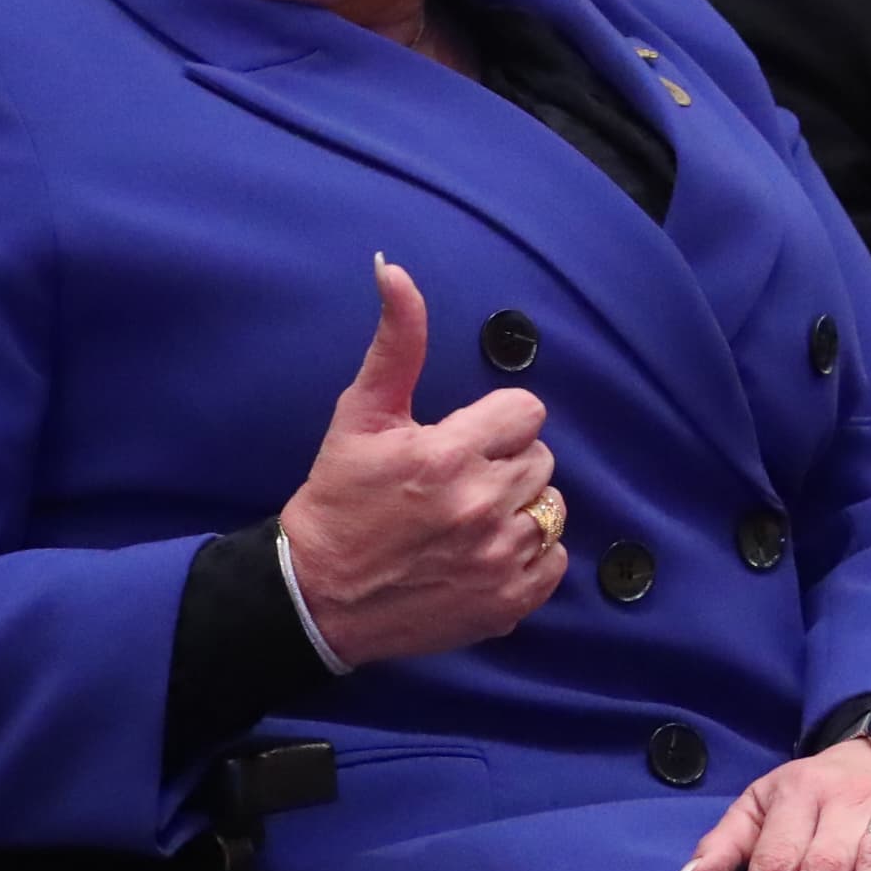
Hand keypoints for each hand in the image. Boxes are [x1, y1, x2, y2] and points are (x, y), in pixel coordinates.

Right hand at [275, 259, 566, 661]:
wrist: (316, 596)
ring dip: (521, 508)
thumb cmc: (338, 500)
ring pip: (552, 508)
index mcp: (450, 454)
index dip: (495, 423)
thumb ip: (396, 342)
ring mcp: (499, 557)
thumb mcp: (360, 415)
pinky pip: (555, 560)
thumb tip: (394, 269)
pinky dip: (530, 557)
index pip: (527, 412)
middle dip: (505, 462)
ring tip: (472, 519)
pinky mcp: (508, 601)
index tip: (462, 440)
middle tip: (459, 481)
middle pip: (541, 458)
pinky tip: (485, 554)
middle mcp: (483, 505)